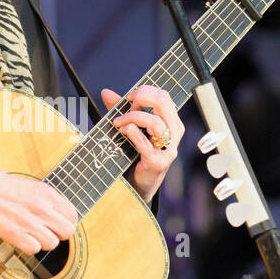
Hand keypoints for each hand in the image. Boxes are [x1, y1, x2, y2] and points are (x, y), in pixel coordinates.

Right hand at [0, 155, 78, 254]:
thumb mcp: (29, 184)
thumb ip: (46, 199)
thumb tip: (58, 212)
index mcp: (46, 193)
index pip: (72, 215)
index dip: (66, 221)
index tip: (58, 223)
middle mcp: (42, 207)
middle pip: (67, 231)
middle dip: (59, 233)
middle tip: (47, 230)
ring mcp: (29, 222)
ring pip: (52, 243)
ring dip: (43, 241)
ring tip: (31, 233)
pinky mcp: (15, 234)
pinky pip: (34, 249)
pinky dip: (29, 246)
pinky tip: (22, 238)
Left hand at [101, 83, 182, 204]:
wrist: (138, 185)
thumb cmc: (136, 155)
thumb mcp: (130, 129)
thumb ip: (121, 111)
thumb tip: (105, 92)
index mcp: (171, 123)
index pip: (163, 96)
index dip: (144, 92)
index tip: (128, 99)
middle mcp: (173, 134)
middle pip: (163, 102)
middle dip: (141, 97)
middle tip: (125, 104)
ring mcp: (167, 149)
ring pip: (154, 122)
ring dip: (132, 117)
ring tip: (117, 122)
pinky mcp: (157, 162)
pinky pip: (144, 143)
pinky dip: (130, 132)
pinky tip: (121, 131)